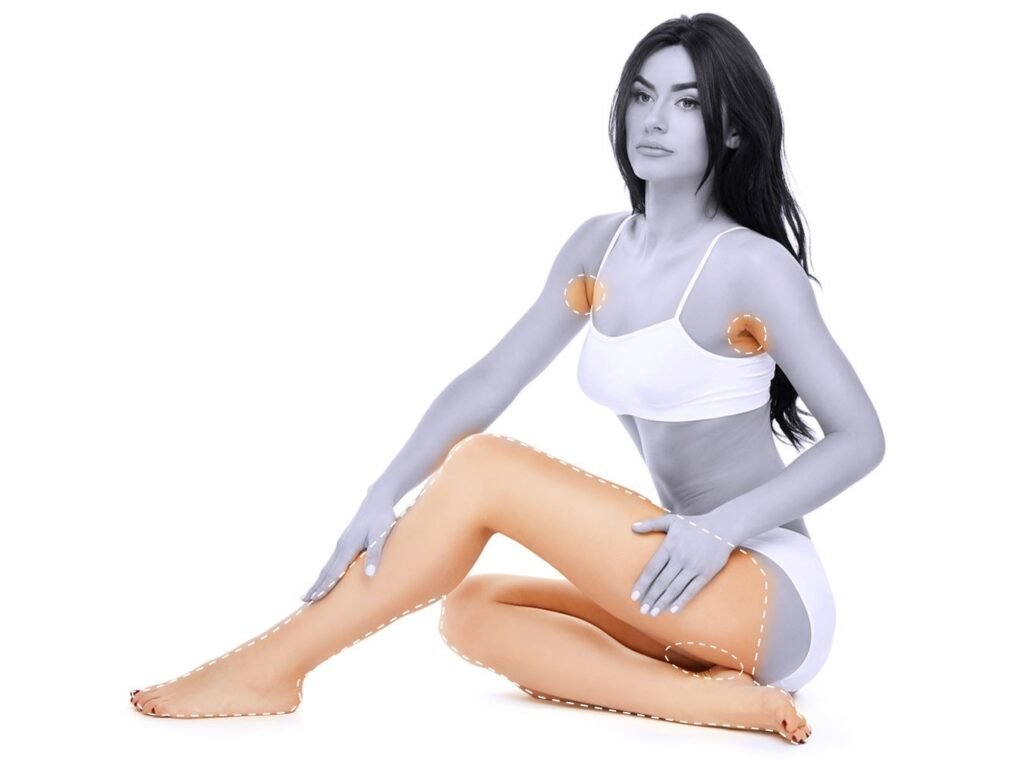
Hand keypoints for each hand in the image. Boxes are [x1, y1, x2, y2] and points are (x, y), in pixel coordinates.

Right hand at [300, 486, 398, 603]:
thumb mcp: (381, 535)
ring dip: (319, 579)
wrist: (377, 500)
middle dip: (316, 585)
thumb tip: (370, 574)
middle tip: (305, 600)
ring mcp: (342, 543)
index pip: (334, 571)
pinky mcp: (346, 541)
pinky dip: (327, 572)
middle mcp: (342, 545)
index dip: (325, 585)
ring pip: (328, 565)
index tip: (315, 597)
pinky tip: (326, 577)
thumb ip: (375, 554)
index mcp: (348, 546)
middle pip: (327, 570)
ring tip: (311, 593)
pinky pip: (333, 560)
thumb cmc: (381, 517)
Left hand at [629, 512, 733, 616]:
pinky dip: (682, 600)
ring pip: (675, 588)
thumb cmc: (694, 524)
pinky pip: (692, 590)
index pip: (652, 569)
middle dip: (651, 598)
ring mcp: (694, 566)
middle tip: (643, 610)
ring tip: (654, 613)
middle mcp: (680, 558)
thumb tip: (632, 527)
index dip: (642, 584)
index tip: (633, 596)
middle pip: (662, 582)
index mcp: (669, 546)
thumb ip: (651, 524)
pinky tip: (673, 610)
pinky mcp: (706, 573)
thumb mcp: (672, 520)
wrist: (722, 528)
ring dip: (663, 602)